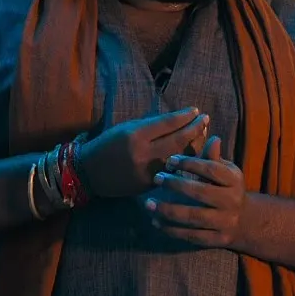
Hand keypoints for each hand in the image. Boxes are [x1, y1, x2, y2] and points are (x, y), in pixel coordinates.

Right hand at [73, 108, 208, 198]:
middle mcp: (143, 154)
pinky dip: (184, 161)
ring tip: (203, 134)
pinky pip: (173, 171)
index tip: (196, 111)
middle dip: (195, 129)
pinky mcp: (150, 185)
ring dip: (194, 145)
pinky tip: (193, 153)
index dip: (184, 116)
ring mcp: (147, 171)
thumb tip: (178, 119)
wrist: (89, 173)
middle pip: (177, 140)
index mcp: (135, 136)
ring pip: (179, 158)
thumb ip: (151, 125)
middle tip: (205, 120)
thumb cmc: (108, 145)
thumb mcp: (125, 128)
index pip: (167, 123)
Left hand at [146, 135, 249, 247]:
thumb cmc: (226, 188)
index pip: (211, 170)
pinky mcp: (217, 240)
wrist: (245, 221)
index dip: (190, 163)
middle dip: (176, 185)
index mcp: (234, 180)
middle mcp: (232, 201)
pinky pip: (191, 235)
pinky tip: (156, 222)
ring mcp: (226, 222)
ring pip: (194, 217)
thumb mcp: (224, 171)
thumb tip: (212, 137)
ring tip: (148, 204)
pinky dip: (172, 230)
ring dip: (168, 210)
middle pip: (201, 193)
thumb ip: (213, 158)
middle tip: (156, 178)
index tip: (170, 160)